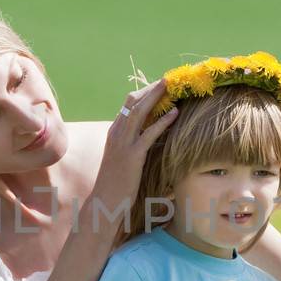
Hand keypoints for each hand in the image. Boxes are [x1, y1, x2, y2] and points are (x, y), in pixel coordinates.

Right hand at [91, 77, 177, 235]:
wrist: (104, 201)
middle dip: (151, 88)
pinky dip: (163, 120)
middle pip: (133, 101)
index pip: (129, 103)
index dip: (145, 92)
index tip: (160, 85)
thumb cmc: (116, 183)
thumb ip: (132, 145)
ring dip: (156, 96)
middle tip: (169, 79)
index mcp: (114, 132)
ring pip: (139, 111)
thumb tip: (147, 137)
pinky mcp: (133, 155)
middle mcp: (117, 133)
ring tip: (171, 86)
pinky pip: (150, 132)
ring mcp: (124, 143)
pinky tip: (175, 113)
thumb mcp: (122, 158)